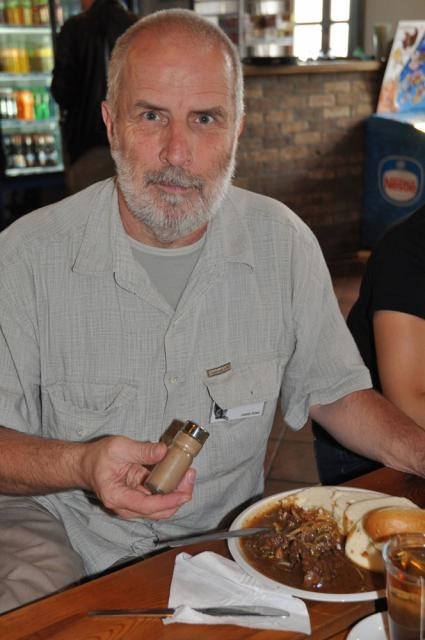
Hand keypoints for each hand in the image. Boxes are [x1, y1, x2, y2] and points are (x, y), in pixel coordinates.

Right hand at [78, 435, 194, 518]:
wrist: (86, 464)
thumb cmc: (98, 457)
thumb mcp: (119, 448)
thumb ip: (142, 450)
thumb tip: (164, 451)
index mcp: (118, 497)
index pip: (147, 506)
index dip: (168, 501)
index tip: (185, 492)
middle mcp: (126, 507)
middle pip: (158, 511)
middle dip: (178, 496)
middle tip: (190, 475)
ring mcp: (132, 505)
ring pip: (160, 508)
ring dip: (176, 493)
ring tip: (187, 473)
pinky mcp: (138, 499)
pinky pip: (158, 499)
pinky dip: (170, 489)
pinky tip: (177, 475)